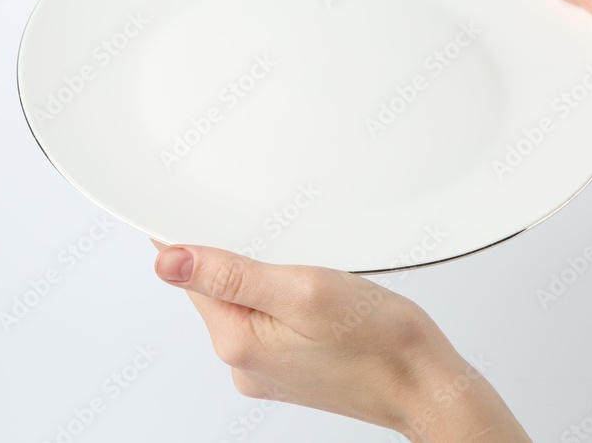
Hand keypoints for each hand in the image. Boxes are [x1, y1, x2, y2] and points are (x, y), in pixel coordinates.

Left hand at [151, 239, 530, 440]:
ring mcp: (265, 370)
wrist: (424, 385)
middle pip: (215, 290)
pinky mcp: (288, 370)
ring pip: (244, 304)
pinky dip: (282, 301)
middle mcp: (243, 362)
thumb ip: (231, 275)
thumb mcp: (303, 291)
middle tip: (280, 239)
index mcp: (237, 340)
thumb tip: (166, 261)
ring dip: (263, 279)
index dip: (193, 236)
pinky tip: (314, 296)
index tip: (203, 207)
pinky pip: (267, 322)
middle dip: (238, 257)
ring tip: (306, 270)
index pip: (190, 275)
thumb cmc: (379, 341)